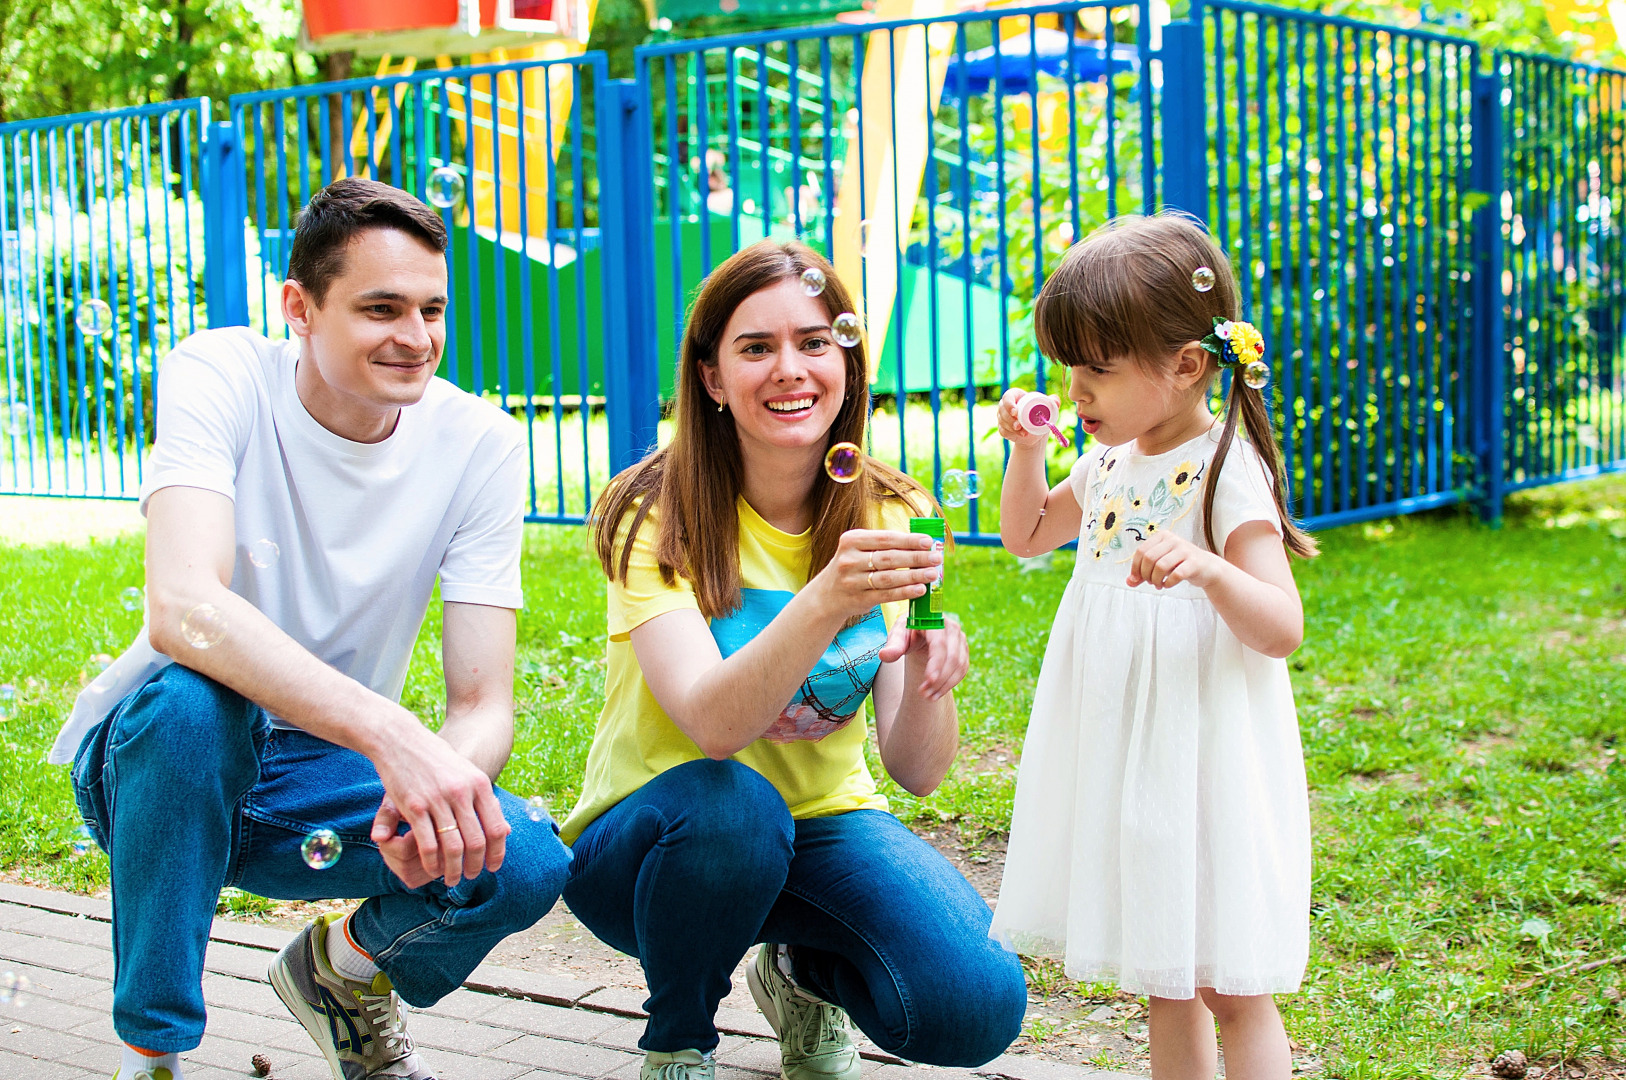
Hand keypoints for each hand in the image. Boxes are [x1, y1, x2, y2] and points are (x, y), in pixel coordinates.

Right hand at [368, 716, 511, 887]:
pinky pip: (428, 844)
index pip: (497, 827)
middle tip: (472, 877)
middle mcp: (462, 792)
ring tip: (453, 879)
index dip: (497, 852)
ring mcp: (438, 799)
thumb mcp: (467, 772)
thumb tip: (504, 830)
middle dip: (476, 865)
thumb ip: (484, 800)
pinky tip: (432, 870)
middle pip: (477, 841)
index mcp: (480, 784)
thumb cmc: (436, 759)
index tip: (493, 867)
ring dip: (454, 869)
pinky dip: (432, 862)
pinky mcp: (415, 806)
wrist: (401, 740)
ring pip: (453, 847)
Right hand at [810, 529, 941, 621]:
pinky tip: (920, 589)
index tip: (929, 541)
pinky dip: (905, 592)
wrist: (827, 595)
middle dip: (916, 558)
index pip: (886, 538)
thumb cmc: (853, 567)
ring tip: (933, 574)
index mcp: (851, 540)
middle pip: (889, 558)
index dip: (909, 540)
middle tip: (936, 558)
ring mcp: (852, 581)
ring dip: (914, 576)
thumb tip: (922, 544)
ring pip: (889, 578)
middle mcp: (849, 560)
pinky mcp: (858, 599)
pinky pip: (886, 595)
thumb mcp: (860, 550)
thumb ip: (885, 545)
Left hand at [878, 613, 968, 700]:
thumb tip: (884, 655)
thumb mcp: (897, 635)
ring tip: (929, 697)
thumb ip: (893, 645)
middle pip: (952, 657)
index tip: (929, 681)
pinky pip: (962, 669)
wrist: (919, 632)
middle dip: (939, 679)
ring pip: (959, 665)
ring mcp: (960, 639)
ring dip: (945, 684)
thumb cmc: (907, 632)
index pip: (939, 644)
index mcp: (934, 620)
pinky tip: (937, 692)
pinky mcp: (964, 650)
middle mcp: (951, 628)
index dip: (936, 663)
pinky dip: (951, 683)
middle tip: (923, 694)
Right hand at [996, 388, 1047, 448]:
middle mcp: (1006, 405)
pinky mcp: (1002, 428)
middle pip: (1002, 410)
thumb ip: (1052, 402)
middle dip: (1009, 419)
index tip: (1015, 412)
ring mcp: (1003, 417)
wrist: (1035, 433)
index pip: (1008, 397)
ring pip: (1002, 421)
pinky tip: (1020, 435)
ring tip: (1024, 433)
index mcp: (1015, 396)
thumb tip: (1056, 401)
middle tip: (1018, 426)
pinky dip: (1011, 434)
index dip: (1009, 404)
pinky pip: (1002, 431)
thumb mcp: (1047, 409)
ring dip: (1012, 428)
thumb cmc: (1040, 416)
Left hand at [1126, 533, 1225, 590]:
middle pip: (1149, 559)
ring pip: (1160, 566)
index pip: (1141, 551)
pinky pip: (1176, 574)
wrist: (1207, 568)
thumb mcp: (1159, 566)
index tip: (1137, 578)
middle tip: (1150, 582)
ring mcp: (1185, 550)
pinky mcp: (1194, 562)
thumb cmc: (1179, 565)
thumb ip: (1143, 573)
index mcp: (1162, 536)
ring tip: (1158, 585)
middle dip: (1145, 574)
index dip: (1135, 567)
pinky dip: (1168, 583)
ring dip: (1156, 580)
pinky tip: (1168, 584)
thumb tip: (1129, 582)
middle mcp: (1173, 540)